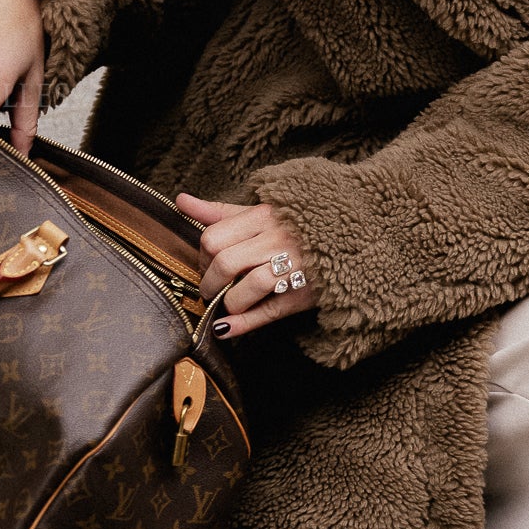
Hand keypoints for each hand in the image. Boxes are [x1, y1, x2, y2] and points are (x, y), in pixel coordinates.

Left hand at [177, 195, 319, 338]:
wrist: (348, 238)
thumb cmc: (295, 228)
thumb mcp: (259, 214)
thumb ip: (219, 212)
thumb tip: (181, 200)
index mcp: (263, 217)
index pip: (213, 238)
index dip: (202, 257)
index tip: (208, 264)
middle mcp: (277, 240)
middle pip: (224, 264)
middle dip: (209, 283)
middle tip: (212, 290)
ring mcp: (292, 268)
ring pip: (244, 289)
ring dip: (228, 303)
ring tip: (229, 303)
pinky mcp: (302, 294)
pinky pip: (266, 312)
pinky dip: (242, 324)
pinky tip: (225, 328)